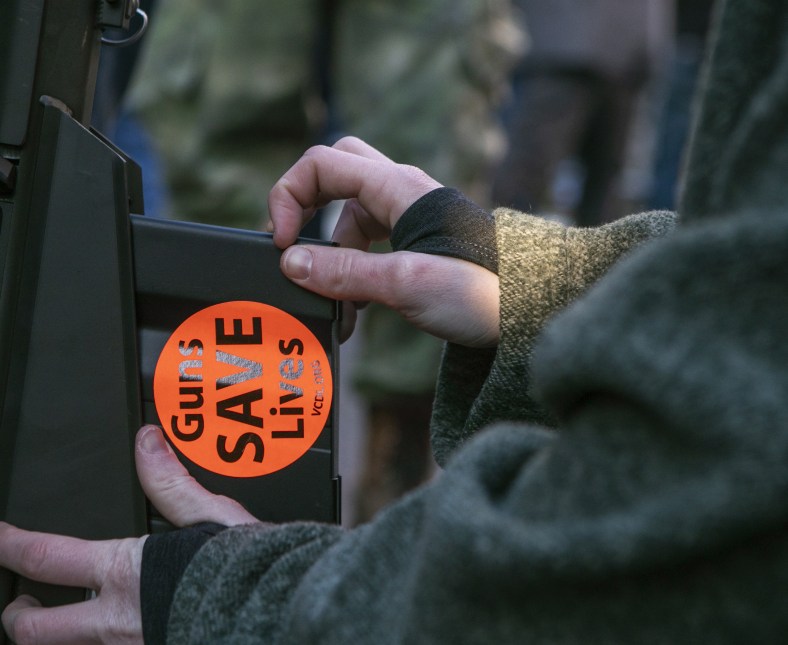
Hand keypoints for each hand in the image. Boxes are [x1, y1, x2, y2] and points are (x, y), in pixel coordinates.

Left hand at [0, 425, 256, 644]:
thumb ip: (172, 484)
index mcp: (124, 572)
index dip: (9, 546)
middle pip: (31, 628)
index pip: (44, 556)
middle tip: (21, 612)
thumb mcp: (214, 518)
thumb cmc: (256, 581)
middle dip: (16, 619)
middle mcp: (115, 624)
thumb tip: (148, 443)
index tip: (1, 541)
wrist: (288, 641)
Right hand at [268, 137, 500, 347]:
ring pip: (351, 213)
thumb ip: (343, 273)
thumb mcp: (402, 283)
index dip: (289, 197)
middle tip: (293, 245)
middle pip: (335, 172)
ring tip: (334, 300)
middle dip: (306, 207)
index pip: (321, 164)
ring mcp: (412, 215)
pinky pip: (372, 240)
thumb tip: (291, 264)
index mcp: (397, 188)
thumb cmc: (481, 292)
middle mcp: (403, 192)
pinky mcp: (419, 241)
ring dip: (332, 252)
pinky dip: (354, 267)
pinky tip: (358, 305)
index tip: (283, 243)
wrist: (532, 310)